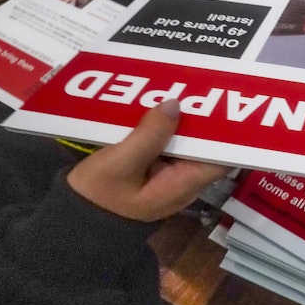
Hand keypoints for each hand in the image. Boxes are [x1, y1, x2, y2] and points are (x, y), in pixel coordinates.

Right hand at [66, 100, 229, 221]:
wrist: (74, 218)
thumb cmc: (97, 196)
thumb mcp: (119, 164)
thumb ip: (148, 135)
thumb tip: (175, 105)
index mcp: (182, 185)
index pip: (221, 160)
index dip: (229, 136)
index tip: (229, 108)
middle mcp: (182, 181)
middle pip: (204, 147)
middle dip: (203, 119)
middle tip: (203, 86)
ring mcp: (168, 175)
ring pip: (185, 142)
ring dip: (184, 119)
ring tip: (186, 88)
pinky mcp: (154, 167)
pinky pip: (167, 143)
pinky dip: (165, 125)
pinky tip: (161, 103)